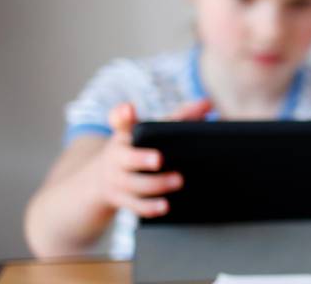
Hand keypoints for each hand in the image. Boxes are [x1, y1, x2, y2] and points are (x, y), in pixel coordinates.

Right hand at [74, 100, 210, 217]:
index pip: (121, 122)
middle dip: (142, 158)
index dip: (123, 114)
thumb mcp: (148, 131)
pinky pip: (136, 206)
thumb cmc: (136, 149)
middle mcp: (117, 157)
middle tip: (160, 159)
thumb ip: (178, 116)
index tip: (129, 109)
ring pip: (134, 185)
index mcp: (125, 136)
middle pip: (127, 158)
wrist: (102, 180)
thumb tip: (208, 103)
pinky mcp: (123, 200)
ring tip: (178, 181)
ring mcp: (118, 181)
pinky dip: (150, 207)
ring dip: (156, 184)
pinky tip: (166, 207)